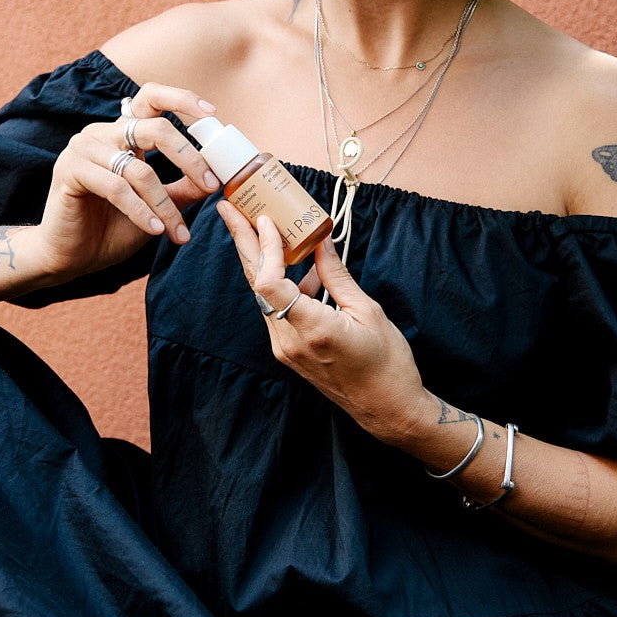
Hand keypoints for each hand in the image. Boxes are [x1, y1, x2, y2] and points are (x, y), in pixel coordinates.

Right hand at [26, 83, 221, 282]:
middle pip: (154, 128)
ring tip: (179, 230)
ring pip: (139, 169)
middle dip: (188, 157)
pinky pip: (117, 188)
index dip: (182, 99)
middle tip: (210, 183)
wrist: (71, 257)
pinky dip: (141, 211)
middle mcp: (103, 133)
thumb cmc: (112, 228)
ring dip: (164, 204)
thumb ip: (183, 189)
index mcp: (123, 134)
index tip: (212, 114)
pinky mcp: (69, 171)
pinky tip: (155, 230)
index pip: (151, 98)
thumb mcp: (157, 207)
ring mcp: (83, 149)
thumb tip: (217, 179)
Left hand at [217, 201, 429, 443]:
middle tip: (229, 209)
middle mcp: (289, 340)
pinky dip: (280, 282)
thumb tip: (321, 240)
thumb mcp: (367, 310)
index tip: (265, 219)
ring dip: (260, 259)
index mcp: (312, 328)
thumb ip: (337, 275)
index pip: (270, 282)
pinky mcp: (288, 351)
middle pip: (256, 284)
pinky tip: (296, 263)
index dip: (264, 247)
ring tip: (258, 226)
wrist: (386, 408)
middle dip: (242, 243)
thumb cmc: (386, 361)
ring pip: (263, 295)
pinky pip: (276, 309)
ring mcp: (285, 348)